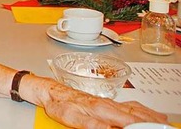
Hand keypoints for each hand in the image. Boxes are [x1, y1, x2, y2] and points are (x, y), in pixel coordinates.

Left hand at [34, 79, 167, 128]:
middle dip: (151, 121)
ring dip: (150, 115)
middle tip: (165, 127)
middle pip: (136, 113)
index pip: (129, 120)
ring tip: (161, 121)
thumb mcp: (73, 118)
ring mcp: (108, 102)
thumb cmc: (60, 104)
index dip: (142, 126)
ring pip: (134, 108)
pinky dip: (141, 108)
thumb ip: (93, 125)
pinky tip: (145, 111)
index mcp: (102, 109)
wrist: (52, 92)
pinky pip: (129, 104)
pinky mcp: (106, 101)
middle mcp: (108, 104)